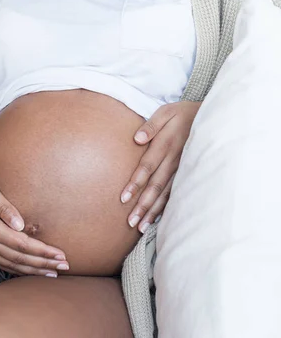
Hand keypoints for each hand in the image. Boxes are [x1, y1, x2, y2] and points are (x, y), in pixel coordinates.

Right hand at [0, 172, 68, 276]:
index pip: (21, 244)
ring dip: (33, 270)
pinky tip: (31, 271)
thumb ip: (3, 206)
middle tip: (64, 266)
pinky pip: (2, 264)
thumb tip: (20, 224)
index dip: (42, 251)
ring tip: (53, 273)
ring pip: (11, 265)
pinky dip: (19, 270)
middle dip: (43, 264)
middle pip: (19, 259)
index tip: (60, 254)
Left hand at [120, 101, 201, 233]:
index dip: (136, 183)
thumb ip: (151, 125)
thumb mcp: (167, 112)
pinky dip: (168, 207)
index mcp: (166, 144)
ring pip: (166, 193)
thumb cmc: (184, 113)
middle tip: (130, 222)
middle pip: (155, 185)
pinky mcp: (189, 173)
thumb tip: (136, 139)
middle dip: (142, 205)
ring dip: (153, 211)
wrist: (213, 118)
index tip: (123, 198)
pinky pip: (177, 192)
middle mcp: (174, 160)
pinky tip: (159, 220)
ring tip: (141, 227)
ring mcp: (183, 169)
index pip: (147, 167)